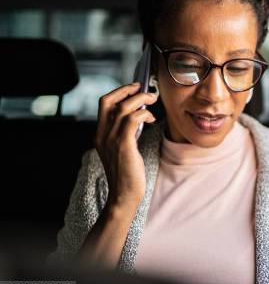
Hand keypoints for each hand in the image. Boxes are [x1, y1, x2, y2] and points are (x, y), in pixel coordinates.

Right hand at [95, 82, 157, 209]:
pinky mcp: (123, 145)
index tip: (134, 88)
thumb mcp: (122, 148)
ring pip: (124, 107)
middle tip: (144, 89)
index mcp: (100, 134)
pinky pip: (133, 119)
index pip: (104, 103)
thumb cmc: (127, 172)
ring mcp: (111, 140)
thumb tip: (138, 114)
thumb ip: (125, 132)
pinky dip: (144, 113)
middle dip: (127, 90)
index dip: (119, 91)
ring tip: (153, 101)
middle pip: (109, 100)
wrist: (124, 194)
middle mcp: (102, 134)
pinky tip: (151, 118)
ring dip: (141, 100)